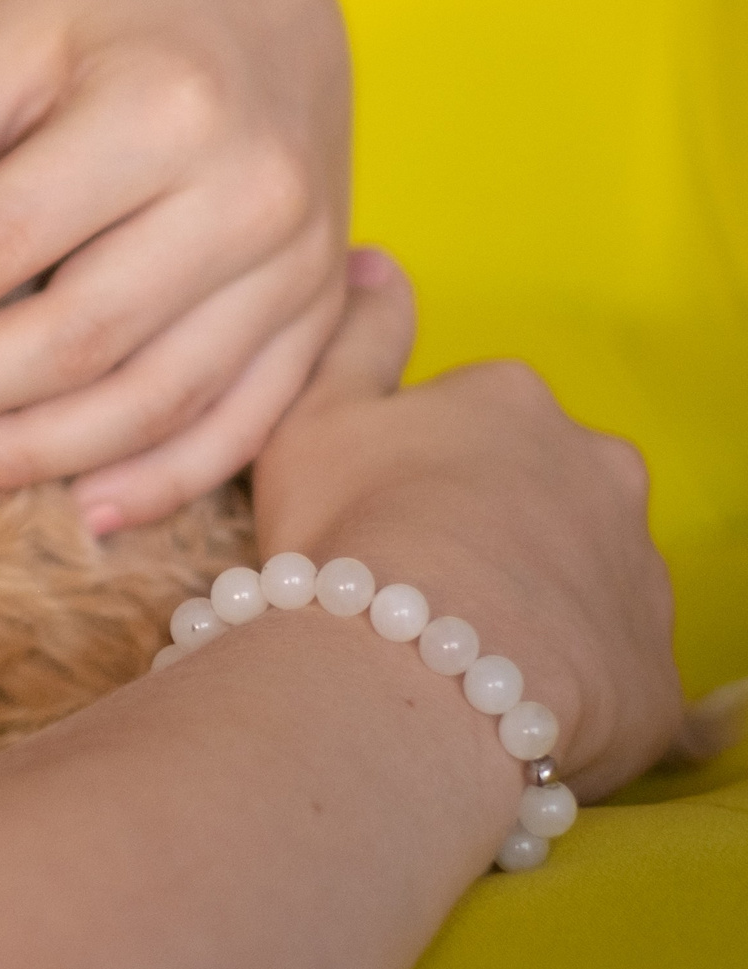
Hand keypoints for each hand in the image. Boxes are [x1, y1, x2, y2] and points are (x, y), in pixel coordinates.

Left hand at [0, 0, 348, 531]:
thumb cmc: (111, 3)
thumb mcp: (9, 32)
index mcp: (166, 108)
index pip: (1, 241)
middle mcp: (250, 194)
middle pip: (76, 338)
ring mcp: (299, 263)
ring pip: (153, 400)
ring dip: (31, 456)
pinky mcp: (319, 308)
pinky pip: (244, 421)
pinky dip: (165, 481)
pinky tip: (83, 513)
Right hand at [254, 251, 682, 797]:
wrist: (423, 669)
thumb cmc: (355, 526)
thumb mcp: (313, 411)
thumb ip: (356, 333)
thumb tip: (379, 262)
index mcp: (514, 402)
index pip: (474, 420)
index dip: (416, 468)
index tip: (373, 512)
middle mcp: (600, 471)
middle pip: (543, 493)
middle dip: (493, 529)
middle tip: (414, 583)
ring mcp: (639, 573)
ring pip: (582, 580)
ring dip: (532, 604)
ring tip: (450, 654)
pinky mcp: (655, 674)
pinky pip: (605, 671)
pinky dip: (560, 683)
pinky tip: (492, 706)